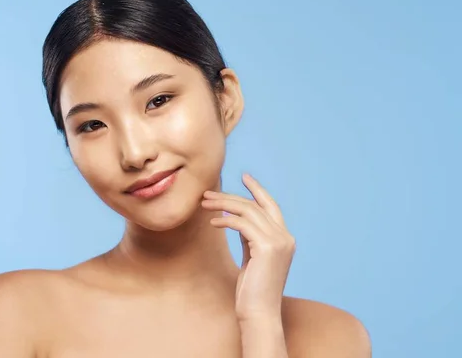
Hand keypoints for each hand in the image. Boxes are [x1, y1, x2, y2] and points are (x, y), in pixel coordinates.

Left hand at [201, 173, 295, 321]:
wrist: (259, 314)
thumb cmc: (252, 290)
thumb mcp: (252, 258)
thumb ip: (250, 238)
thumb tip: (237, 218)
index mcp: (285, 239)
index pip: (271, 206)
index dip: (258, 190)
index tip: (244, 176)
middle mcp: (286, 237)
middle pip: (255, 205)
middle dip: (230, 196)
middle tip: (207, 194)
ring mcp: (279, 242)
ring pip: (247, 211)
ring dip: (223, 204)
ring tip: (205, 204)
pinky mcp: (267, 248)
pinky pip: (242, 224)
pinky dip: (225, 220)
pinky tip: (213, 221)